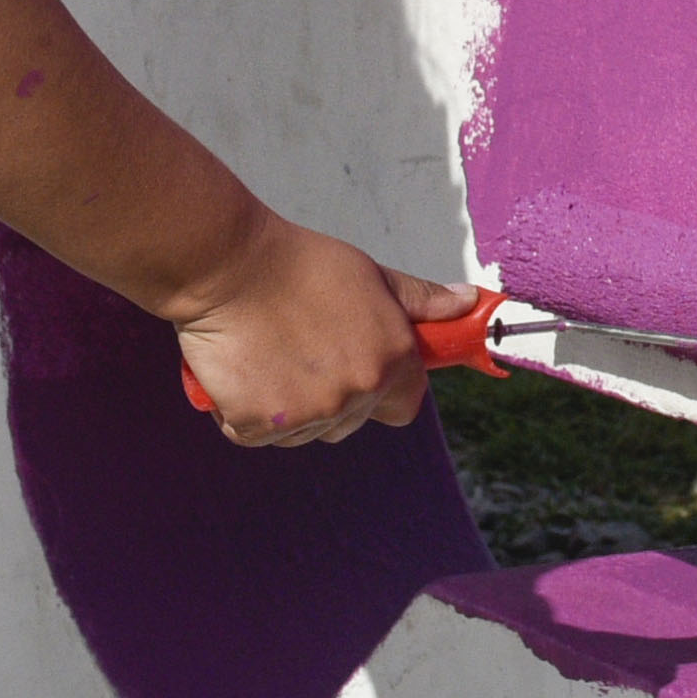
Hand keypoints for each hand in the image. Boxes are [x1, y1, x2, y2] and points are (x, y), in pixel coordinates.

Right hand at [166, 227, 445, 446]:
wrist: (228, 265)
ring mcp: (307, 413)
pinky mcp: (259, 424)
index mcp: (390, 359)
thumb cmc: (298, 264)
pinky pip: (253, 434)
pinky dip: (244, 413)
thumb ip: (420, 301)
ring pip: (302, 433)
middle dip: (331, 399)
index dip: (382, 391)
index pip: (403, 406)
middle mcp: (356, 392)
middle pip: (349, 424)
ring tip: (268, 355)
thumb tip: (468, 303)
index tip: (356, 370)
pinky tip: (241, 369)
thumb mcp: (370, 275)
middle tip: (300, 352)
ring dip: (287, 409)